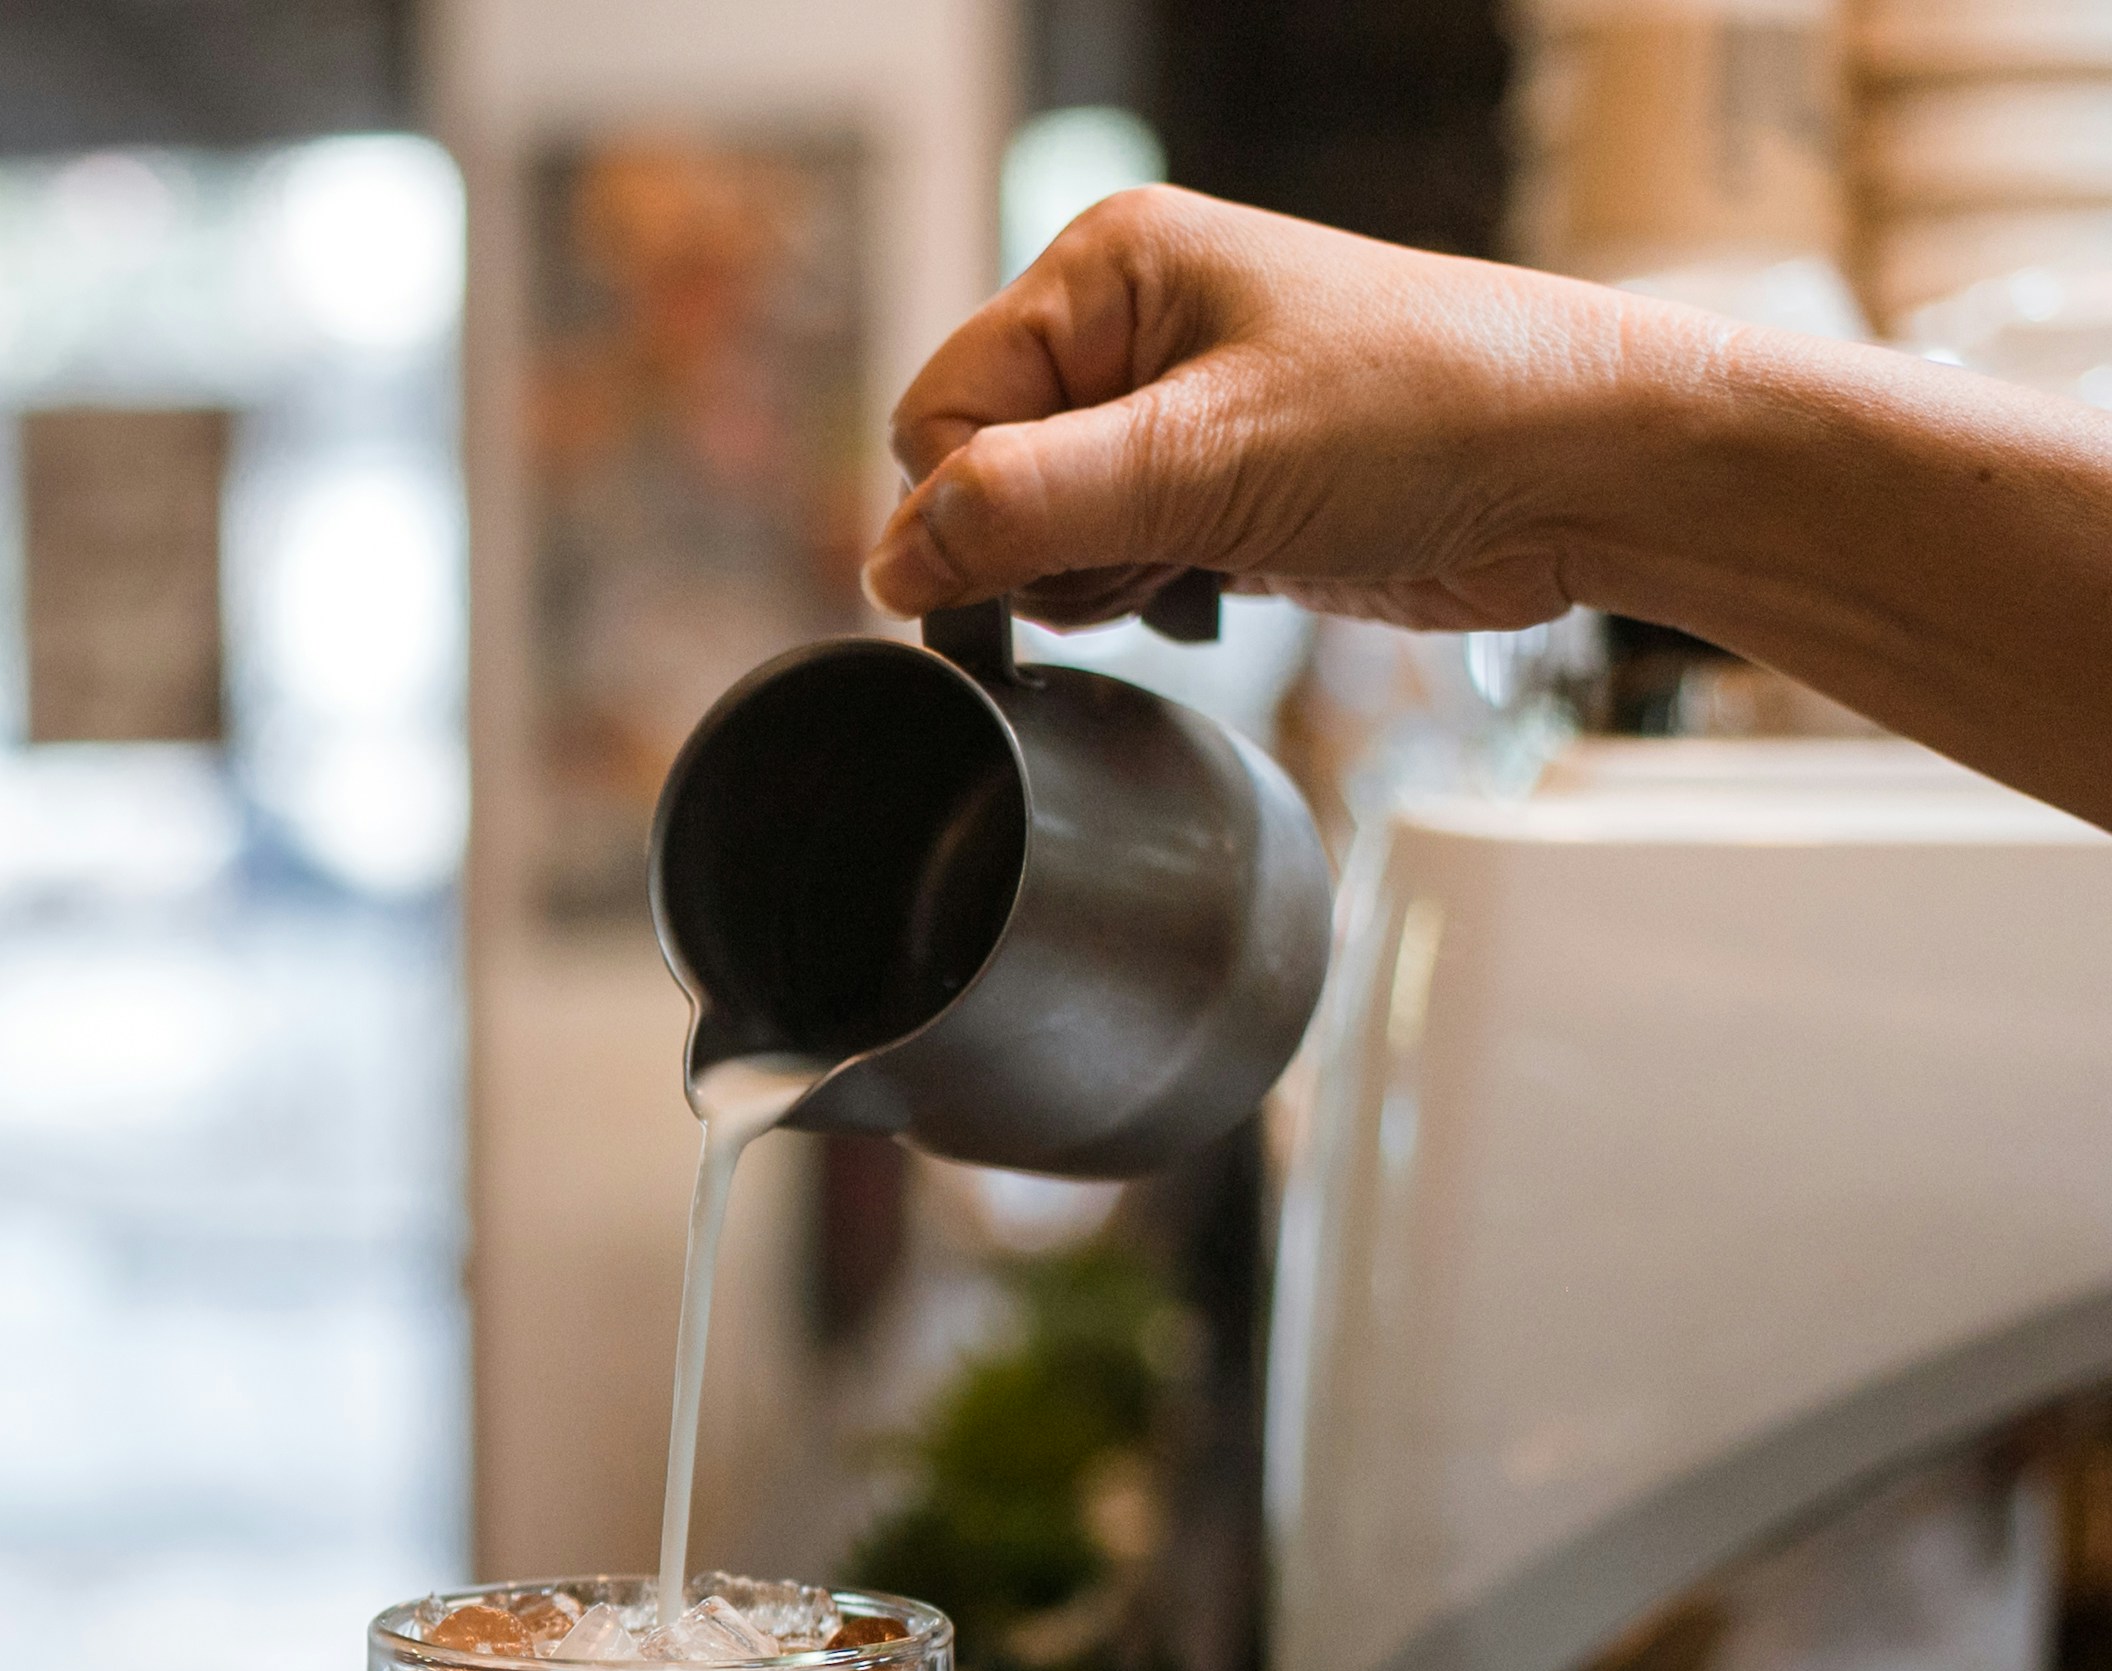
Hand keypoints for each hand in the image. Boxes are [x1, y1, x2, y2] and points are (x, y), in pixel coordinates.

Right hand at [863, 188, 1694, 635]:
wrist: (1587, 473)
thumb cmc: (1431, 416)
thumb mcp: (1202, 463)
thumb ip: (1025, 508)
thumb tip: (890, 565)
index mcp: (1106, 269)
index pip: (938, 409)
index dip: (976, 502)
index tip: (1071, 545)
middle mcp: (1125, 330)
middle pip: (977, 477)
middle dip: (1048, 544)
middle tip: (1163, 544)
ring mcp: (1167, 415)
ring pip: (1034, 535)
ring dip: (1100, 578)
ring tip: (1209, 558)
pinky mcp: (1207, 492)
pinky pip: (1102, 565)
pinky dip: (1140, 594)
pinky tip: (1222, 584)